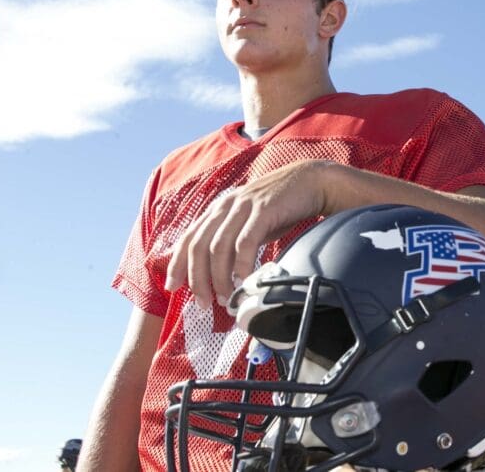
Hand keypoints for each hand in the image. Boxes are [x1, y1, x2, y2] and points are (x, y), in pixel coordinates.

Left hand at [164, 159, 330, 307]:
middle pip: (199, 246)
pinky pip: (245, 242)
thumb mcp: (249, 221)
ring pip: (219, 247)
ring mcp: (244, 207)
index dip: (177, 264)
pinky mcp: (263, 210)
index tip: (173, 288)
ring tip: (225, 297)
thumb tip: (218, 270)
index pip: (189, 238)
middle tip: (203, 303)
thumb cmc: (281, 207)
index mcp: (218, 209)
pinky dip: (241, 264)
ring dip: (219, 277)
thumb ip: (232, 239)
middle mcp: (226, 206)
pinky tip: (243, 280)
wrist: (311, 181)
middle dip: (197, 279)